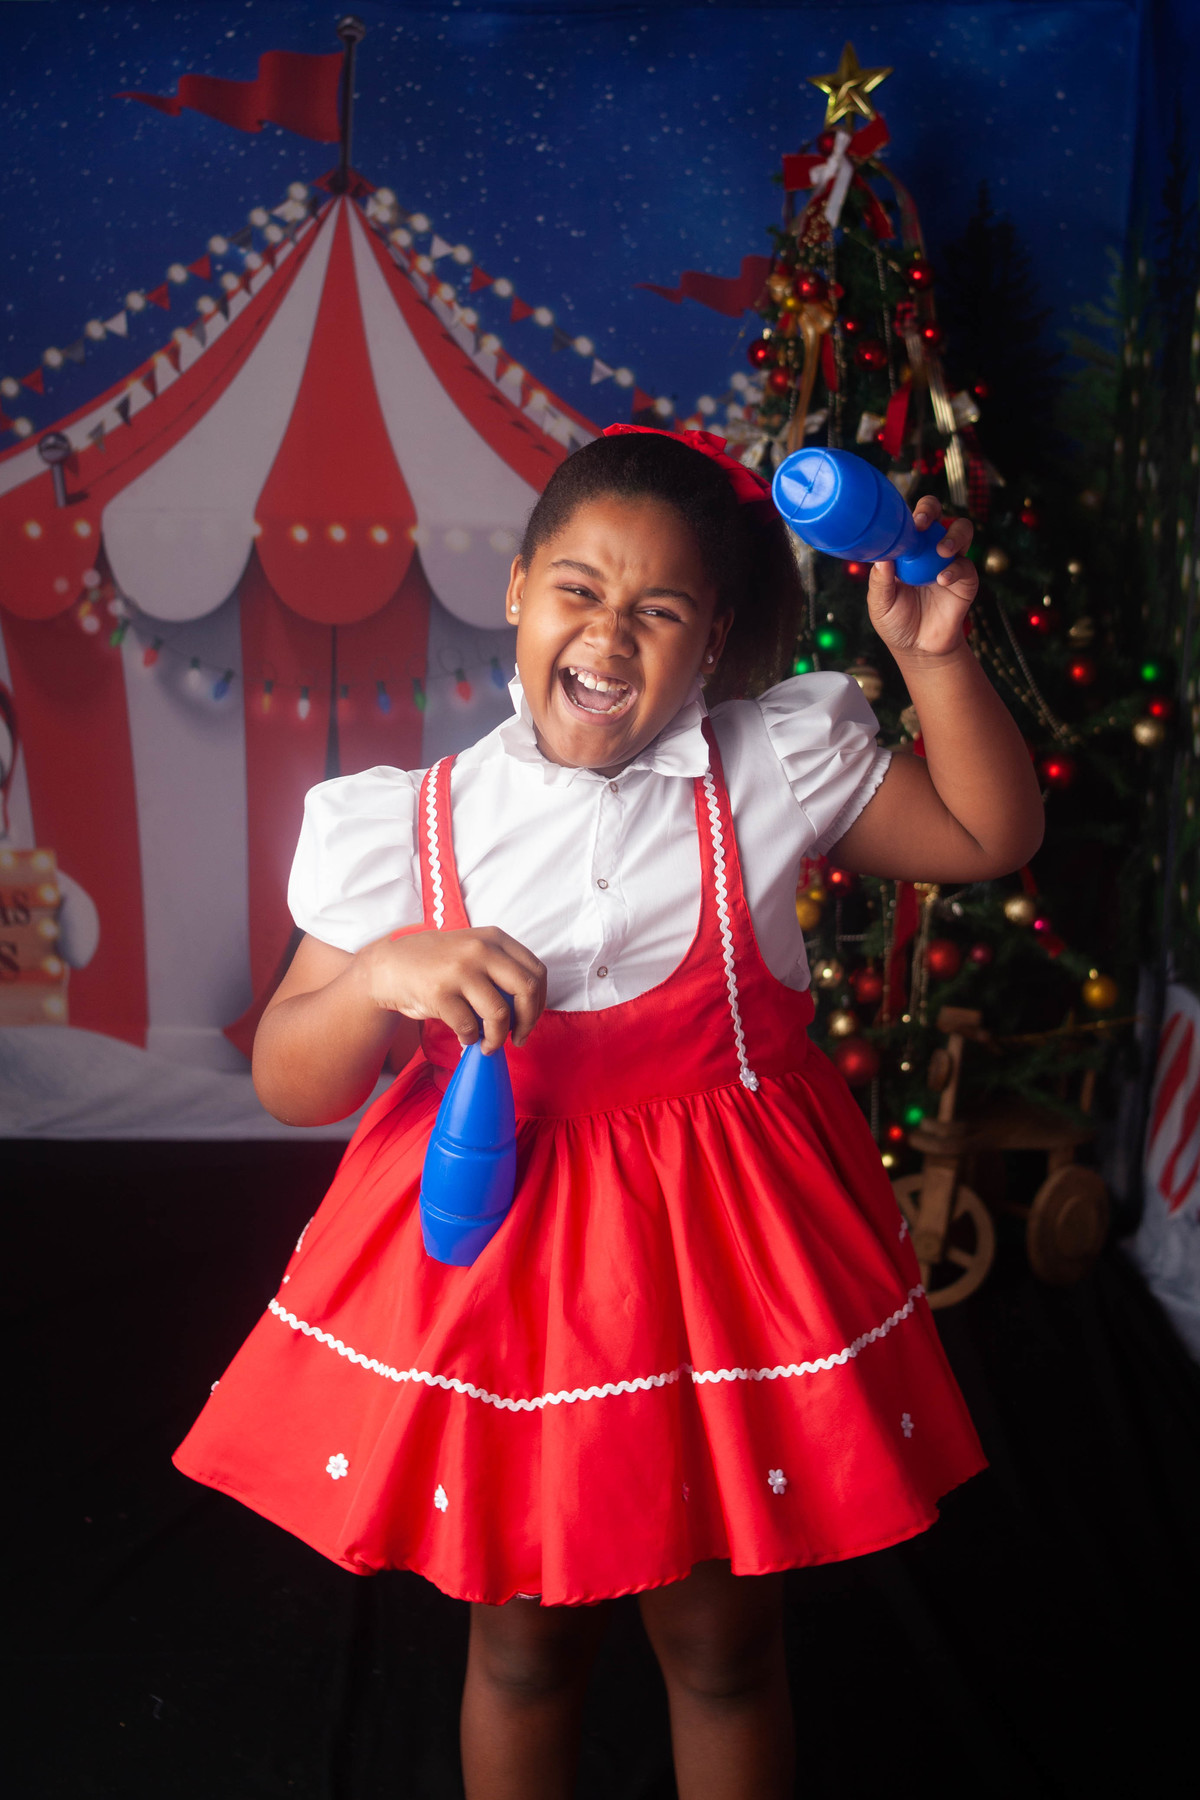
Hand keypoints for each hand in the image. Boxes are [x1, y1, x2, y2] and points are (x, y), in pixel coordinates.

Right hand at [358, 926, 546, 1052]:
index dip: (540, 1003)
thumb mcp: (475, 951)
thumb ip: (502, 970)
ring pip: (499, 1014)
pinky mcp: (440, 993)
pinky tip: (465, 1037)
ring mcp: (459, 970)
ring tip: (488, 1045)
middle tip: (517, 1038)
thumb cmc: (438, 964)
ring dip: (497, 1038)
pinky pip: (469, 1026)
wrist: (391, 965)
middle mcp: (480, 950)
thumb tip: (528, 1009)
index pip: (537, 972)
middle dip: (528, 1022)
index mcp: (495, 939)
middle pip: (526, 990)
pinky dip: (471, 1039)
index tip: (530, 1020)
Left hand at [866, 498, 977, 660]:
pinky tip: (943, 580)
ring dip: (953, 535)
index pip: (908, 521)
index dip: (907, 514)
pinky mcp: (965, 579)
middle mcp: (928, 550)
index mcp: (906, 550)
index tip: (904, 522)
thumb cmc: (896, 621)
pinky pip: (965, 565)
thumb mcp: (880, 604)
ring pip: (961, 531)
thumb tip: (881, 557)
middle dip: (930, 511)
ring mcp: (949, 561)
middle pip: (936, 515)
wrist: (918, 648)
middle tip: (922, 525)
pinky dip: (955, 569)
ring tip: (942, 551)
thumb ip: (880, 581)